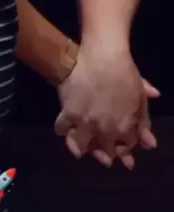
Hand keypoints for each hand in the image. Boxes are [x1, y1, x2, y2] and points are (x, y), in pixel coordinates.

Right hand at [55, 43, 159, 168]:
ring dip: (83, 148)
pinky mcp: (67, 114)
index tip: (124, 151)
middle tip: (105, 156)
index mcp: (124, 128)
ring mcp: (84, 124)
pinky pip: (61, 130)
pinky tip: (67, 130)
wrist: (100, 55)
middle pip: (105, 152)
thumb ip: (143, 121)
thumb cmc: (124, 72)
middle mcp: (104, 131)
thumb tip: (150, 144)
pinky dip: (64, 130)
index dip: (126, 148)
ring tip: (82, 148)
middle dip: (107, 154)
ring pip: (80, 147)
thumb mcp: (139, 96)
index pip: (126, 147)